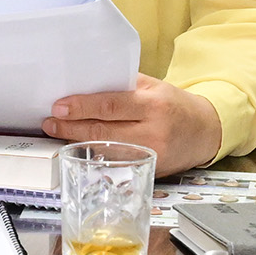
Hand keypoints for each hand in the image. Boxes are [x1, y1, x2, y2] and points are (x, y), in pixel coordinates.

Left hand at [44, 74, 226, 170]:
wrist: (205, 131)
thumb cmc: (174, 105)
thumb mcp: (154, 86)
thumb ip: (123, 85)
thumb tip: (84, 84)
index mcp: (154, 105)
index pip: (111, 106)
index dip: (81, 108)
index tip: (59, 107)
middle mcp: (153, 132)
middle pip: (103, 132)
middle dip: (71, 128)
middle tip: (50, 123)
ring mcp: (151, 155)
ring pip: (105, 151)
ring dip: (78, 143)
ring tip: (58, 133)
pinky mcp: (149, 170)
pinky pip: (115, 162)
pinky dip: (94, 154)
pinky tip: (79, 147)